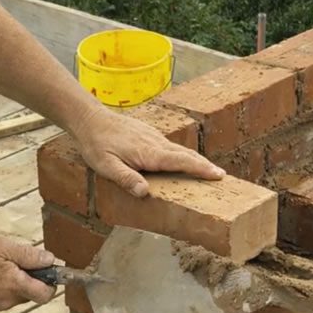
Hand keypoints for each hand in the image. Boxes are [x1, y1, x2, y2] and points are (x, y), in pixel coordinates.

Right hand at [0, 237, 56, 311]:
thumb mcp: (3, 246)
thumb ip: (29, 255)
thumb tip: (50, 260)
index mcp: (14, 284)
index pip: (46, 294)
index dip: (51, 283)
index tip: (48, 271)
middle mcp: (8, 300)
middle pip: (33, 295)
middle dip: (32, 280)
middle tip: (18, 262)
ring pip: (19, 296)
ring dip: (17, 284)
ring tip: (0, 267)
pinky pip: (5, 299)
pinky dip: (4, 288)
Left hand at [73, 109, 225, 196]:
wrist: (90, 119)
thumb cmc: (96, 145)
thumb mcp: (106, 166)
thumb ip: (125, 179)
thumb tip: (144, 192)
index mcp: (149, 153)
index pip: (181, 161)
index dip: (200, 169)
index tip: (218, 175)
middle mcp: (156, 143)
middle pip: (186, 155)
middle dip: (205, 165)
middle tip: (222, 177)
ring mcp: (154, 138)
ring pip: (180, 150)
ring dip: (196, 160)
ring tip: (209, 172)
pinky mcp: (149, 136)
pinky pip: (171, 148)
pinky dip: (183, 156)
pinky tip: (183, 163)